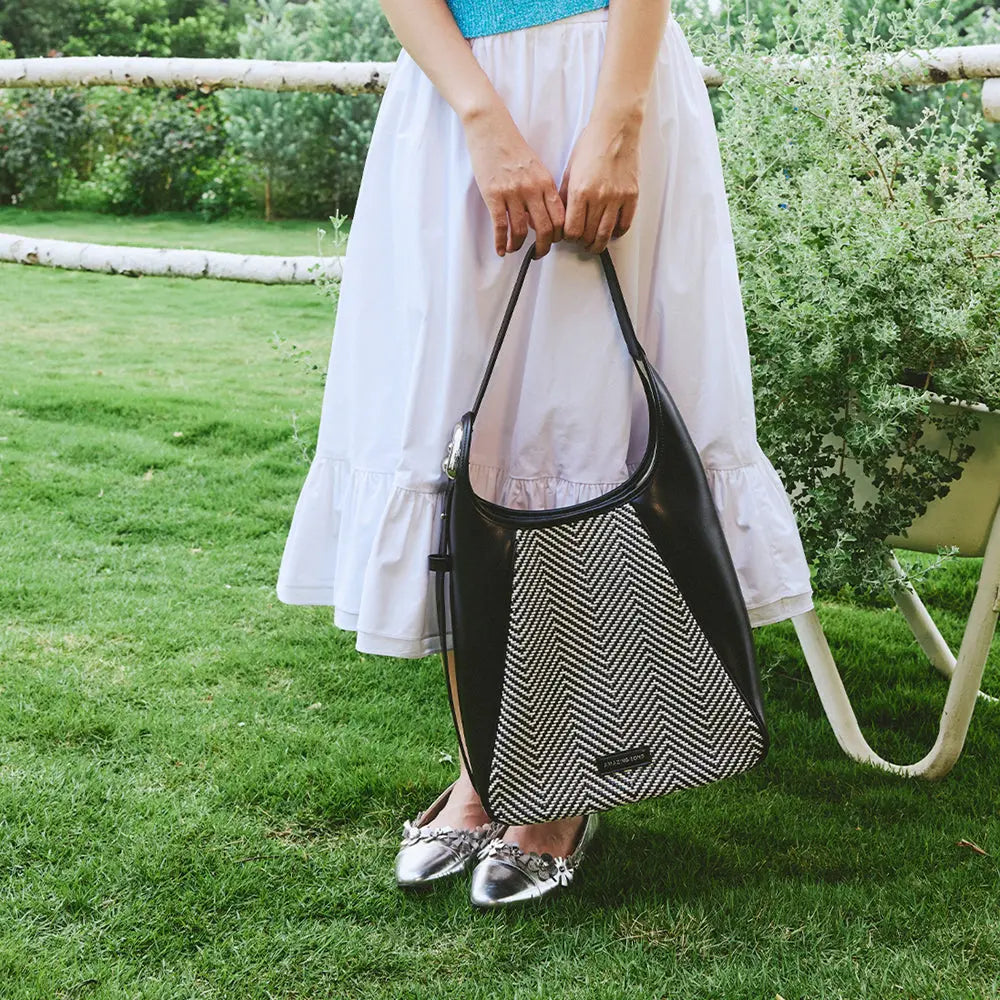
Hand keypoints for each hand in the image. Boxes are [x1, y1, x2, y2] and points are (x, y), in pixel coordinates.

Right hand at [464, 109, 564, 257]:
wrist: (491, 128)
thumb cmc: (512, 148)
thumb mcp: (535, 168)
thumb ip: (541, 192)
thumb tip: (539, 219)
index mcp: (546, 182)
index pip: (560, 217)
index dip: (558, 235)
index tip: (552, 241)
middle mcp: (532, 189)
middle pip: (545, 228)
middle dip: (543, 247)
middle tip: (537, 254)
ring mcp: (513, 192)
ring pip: (522, 230)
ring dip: (518, 245)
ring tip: (514, 249)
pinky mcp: (494, 195)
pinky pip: (500, 226)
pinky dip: (501, 242)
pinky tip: (500, 250)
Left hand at [560, 115, 639, 254]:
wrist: (615, 129)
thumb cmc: (591, 145)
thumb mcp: (569, 170)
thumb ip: (565, 196)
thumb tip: (560, 217)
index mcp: (580, 191)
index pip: (572, 230)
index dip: (568, 238)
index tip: (569, 236)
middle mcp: (599, 197)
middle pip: (589, 235)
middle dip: (582, 243)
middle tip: (581, 242)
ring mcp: (617, 197)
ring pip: (606, 234)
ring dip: (599, 244)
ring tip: (595, 244)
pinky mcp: (632, 195)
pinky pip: (625, 225)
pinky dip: (617, 232)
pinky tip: (612, 231)